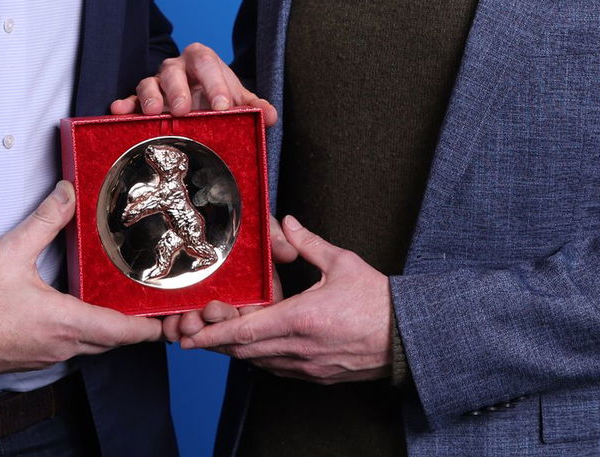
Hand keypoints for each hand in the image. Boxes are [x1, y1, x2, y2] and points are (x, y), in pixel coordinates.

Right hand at [0, 181, 161, 376]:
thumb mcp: (10, 252)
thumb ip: (44, 220)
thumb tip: (68, 192)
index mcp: (64, 323)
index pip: (123, 332)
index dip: (152, 326)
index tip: (172, 316)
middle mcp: (60, 346)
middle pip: (112, 340)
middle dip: (135, 324)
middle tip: (152, 301)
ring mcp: (45, 356)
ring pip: (90, 345)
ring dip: (108, 327)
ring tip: (121, 301)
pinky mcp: (30, 357)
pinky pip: (68, 348)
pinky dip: (83, 332)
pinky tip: (78, 309)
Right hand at [109, 42, 278, 125]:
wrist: (199, 99)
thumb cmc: (217, 96)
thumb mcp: (236, 99)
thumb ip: (253, 106)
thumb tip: (269, 116)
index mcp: (202, 60)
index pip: (207, 62)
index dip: (214, 82)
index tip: (223, 106)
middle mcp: (176, 67)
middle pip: (174, 71)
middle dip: (178, 90)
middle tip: (183, 111)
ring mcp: (156, 82)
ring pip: (148, 82)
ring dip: (150, 97)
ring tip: (152, 113)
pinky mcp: (140, 98)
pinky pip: (130, 98)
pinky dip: (124, 105)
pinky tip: (119, 111)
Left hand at [179, 216, 391, 383]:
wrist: (409, 336)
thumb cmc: (378, 300)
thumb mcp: (342, 263)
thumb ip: (309, 244)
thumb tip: (287, 224)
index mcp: (302, 319)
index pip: (246, 331)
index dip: (214, 335)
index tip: (191, 337)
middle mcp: (300, 348)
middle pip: (245, 351)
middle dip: (217, 345)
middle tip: (194, 337)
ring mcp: (309, 366)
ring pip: (261, 362)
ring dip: (238, 352)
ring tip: (219, 340)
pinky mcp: (319, 375)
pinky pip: (280, 369)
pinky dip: (262, 359)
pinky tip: (256, 349)